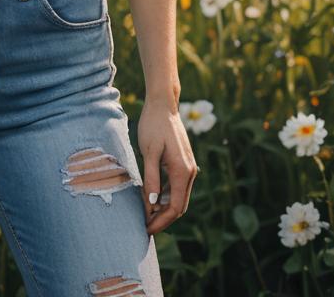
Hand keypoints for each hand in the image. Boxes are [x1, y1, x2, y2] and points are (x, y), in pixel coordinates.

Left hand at [137, 97, 197, 235]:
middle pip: (179, 206)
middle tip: (144, 226)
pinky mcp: (183, 163)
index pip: (174, 208)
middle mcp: (190, 172)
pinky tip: (151, 197)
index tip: (146, 229)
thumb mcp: (149, 151)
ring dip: (163, 208)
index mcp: (182, 171)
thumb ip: (151, 177)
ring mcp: (188, 168)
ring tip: (145, 215)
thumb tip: (152, 203)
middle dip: (163, 219)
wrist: (163, 105)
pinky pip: (176, 186)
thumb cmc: (153, 125)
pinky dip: (165, 196)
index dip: (161, 221)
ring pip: (178, 197)